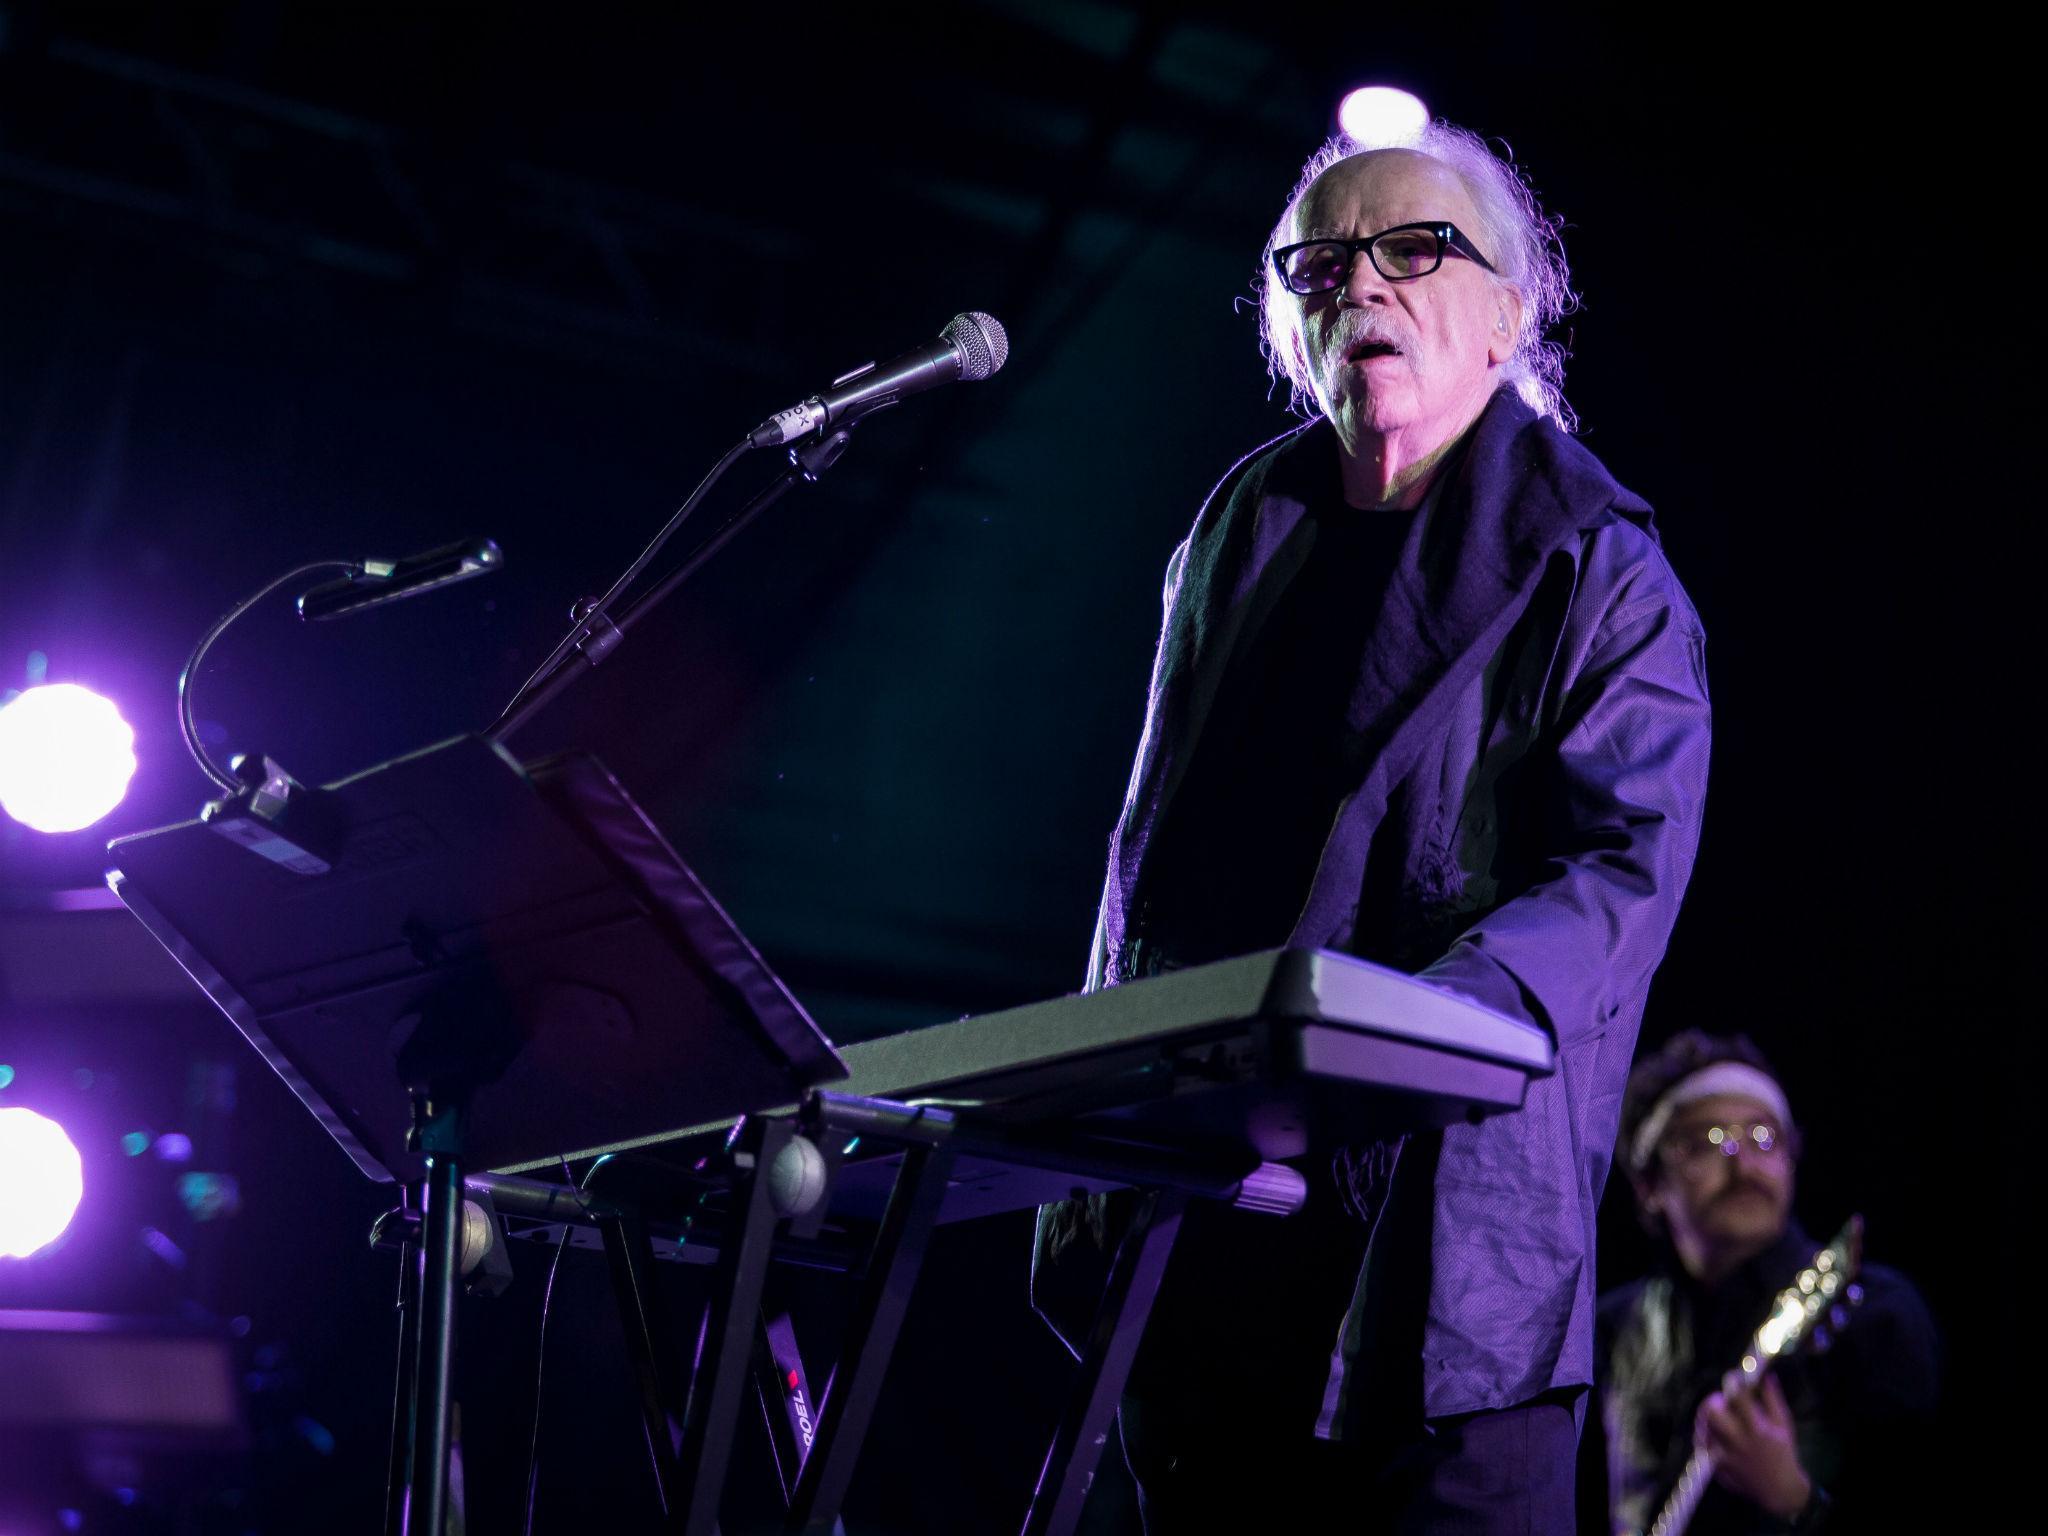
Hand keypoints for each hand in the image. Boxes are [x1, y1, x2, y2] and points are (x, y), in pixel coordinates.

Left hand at [1696, 1371, 1811, 1520]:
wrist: (1780, 1490)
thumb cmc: (1783, 1453)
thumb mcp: (1784, 1425)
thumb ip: (1772, 1399)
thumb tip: (1764, 1374)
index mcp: (1757, 1429)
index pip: (1738, 1397)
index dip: (1733, 1382)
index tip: (1733, 1377)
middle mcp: (1738, 1441)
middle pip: (1712, 1412)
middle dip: (1714, 1400)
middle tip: (1720, 1400)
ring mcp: (1725, 1455)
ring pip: (1704, 1427)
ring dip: (1707, 1417)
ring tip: (1718, 1416)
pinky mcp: (1717, 1467)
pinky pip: (1702, 1444)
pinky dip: (1705, 1435)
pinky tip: (1714, 1433)